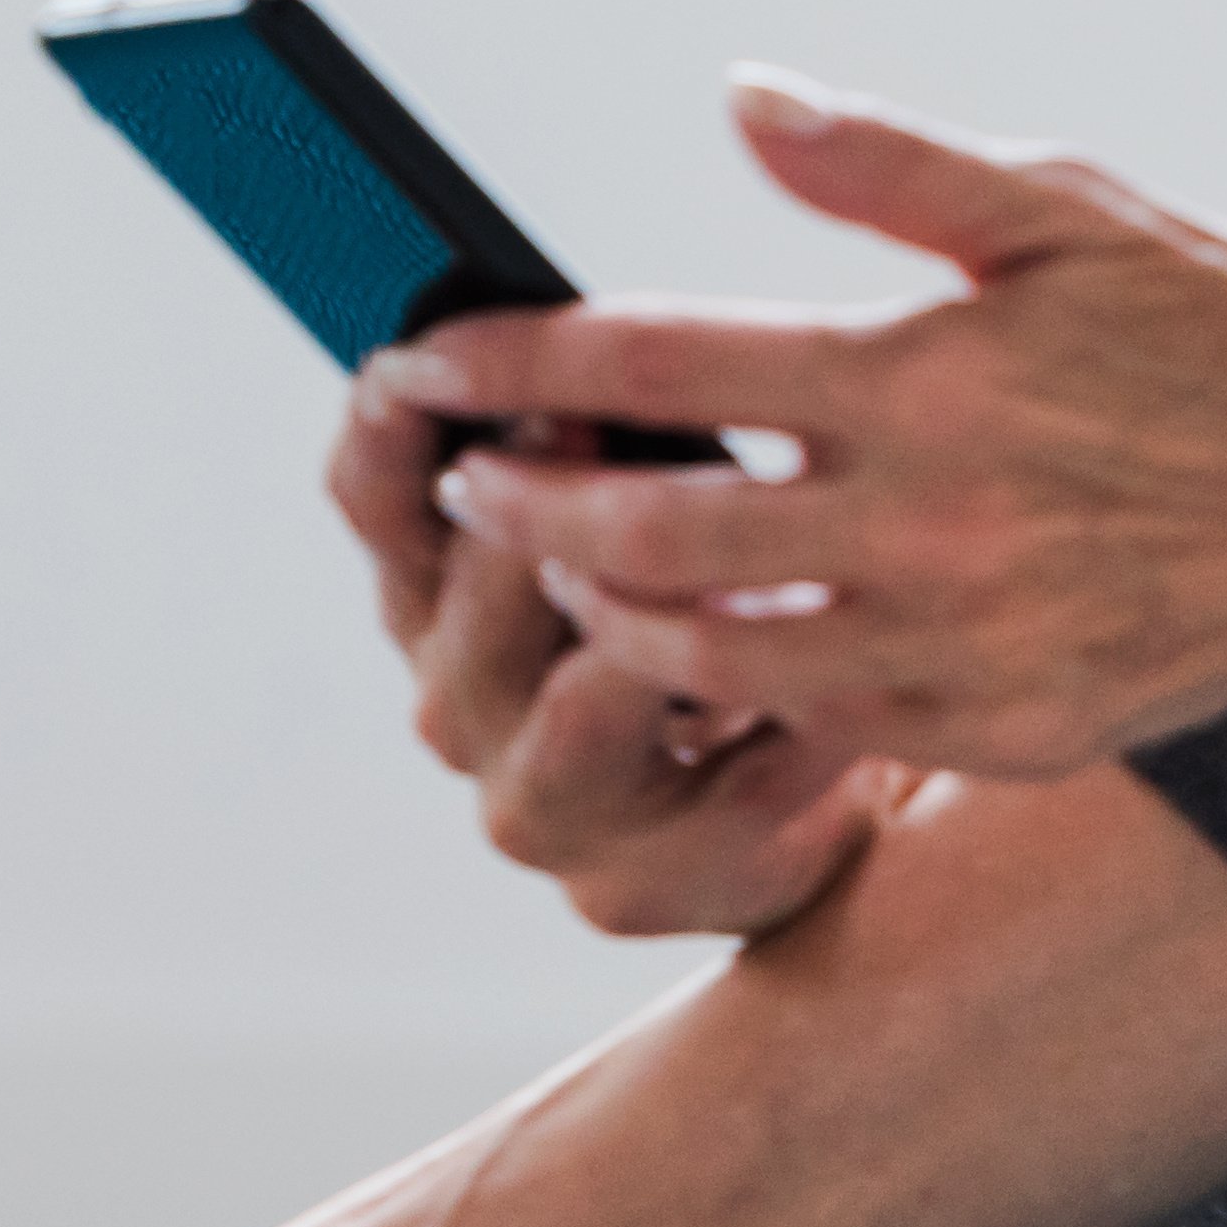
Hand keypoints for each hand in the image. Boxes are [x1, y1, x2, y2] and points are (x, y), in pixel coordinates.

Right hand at [335, 372, 907, 939]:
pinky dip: (792, 723)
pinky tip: (851, 675)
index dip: (391, 424)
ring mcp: (535, 804)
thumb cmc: (714, 601)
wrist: (797, 796)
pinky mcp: (628, 888)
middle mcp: (457, 702)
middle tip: (588, 412)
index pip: (376, 495)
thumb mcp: (643, 500)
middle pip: (475, 595)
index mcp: (435, 589)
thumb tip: (592, 338)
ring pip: (584, 703)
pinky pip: (724, 788)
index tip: (425, 355)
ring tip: (756, 555)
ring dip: (667, 621)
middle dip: (537, 500)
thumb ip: (593, 427)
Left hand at [373, 77, 1226, 781]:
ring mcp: (966, 644)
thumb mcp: (1063, 206)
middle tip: (465, 485)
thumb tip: (737, 97)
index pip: (655, 369)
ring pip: (712, 656)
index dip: (511, 363)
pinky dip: (734, 690)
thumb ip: (885, 162)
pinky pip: (819, 723)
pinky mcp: (1006, 730)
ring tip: (563, 567)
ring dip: (606, 614)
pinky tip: (696, 648)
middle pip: (648, 539)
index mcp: (926, 372)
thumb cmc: (1217, 329)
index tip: (417, 354)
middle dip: (525, 512)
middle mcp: (931, 521)